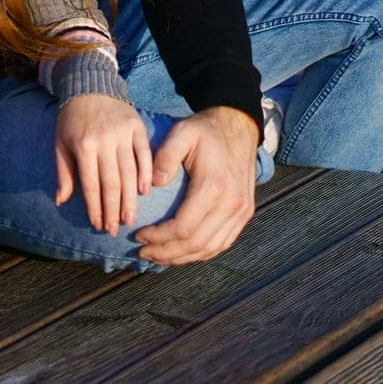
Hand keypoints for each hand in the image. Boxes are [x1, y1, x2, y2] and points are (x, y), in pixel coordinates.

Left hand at [54, 94, 151, 236]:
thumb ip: (63, 172)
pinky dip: (146, 174)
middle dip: (113, 210)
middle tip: (114, 230)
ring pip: (129, 172)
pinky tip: (145, 192)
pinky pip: (144, 154)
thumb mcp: (60, 143)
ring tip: (129, 219)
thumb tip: (61, 201)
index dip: (94, 207)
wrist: (90, 86)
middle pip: (111, 182)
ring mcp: (122, 133)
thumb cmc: (72, 119)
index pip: (90, 184)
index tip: (97, 225)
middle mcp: (103, 140)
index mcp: (82, 145)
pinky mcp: (137, 126)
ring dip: (130, 199)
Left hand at [131, 105, 258, 264]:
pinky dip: (201, 252)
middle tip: (144, 252)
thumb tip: (152, 184)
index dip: (159, 237)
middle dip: (166, 252)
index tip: (138, 235)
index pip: (183, 227)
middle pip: (196, 243)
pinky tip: (183, 252)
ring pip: (210, 248)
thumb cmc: (205, 130)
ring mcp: (241, 211)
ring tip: (159, 256)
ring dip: (183, 257)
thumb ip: (165, 156)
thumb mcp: (182, 132)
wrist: (238, 126)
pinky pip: (223, 243)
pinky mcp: (244, 213)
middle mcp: (231, 204)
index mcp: (214, 186)